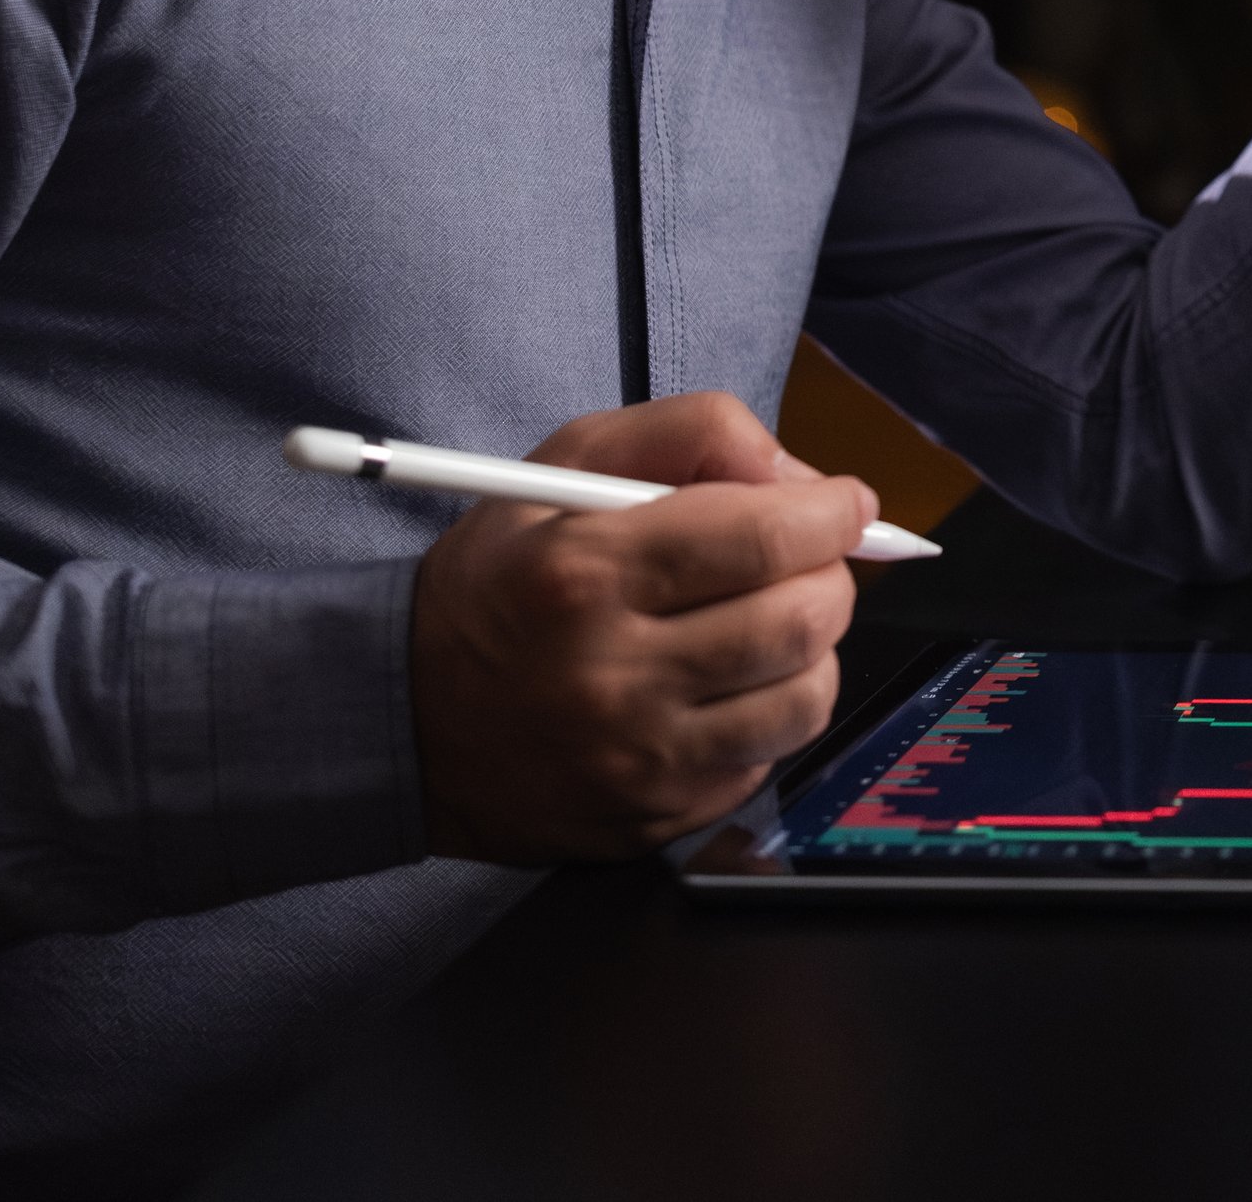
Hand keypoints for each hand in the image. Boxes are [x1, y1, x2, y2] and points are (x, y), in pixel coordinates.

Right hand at [410, 392, 881, 863]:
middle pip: (800, 620)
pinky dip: (770, 712)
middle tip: (807, 560)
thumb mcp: (565, 465)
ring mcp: (635, 760)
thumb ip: (688, 433)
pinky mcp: (651, 817)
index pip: (765, 539)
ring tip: (767, 621)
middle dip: (830, 575)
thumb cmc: (500, 578)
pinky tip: (724, 685)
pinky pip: (766, 760)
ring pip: (804, 697)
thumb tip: (799, 476)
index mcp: (585, 574)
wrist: (404, 717)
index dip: (833, 514)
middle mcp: (611, 675)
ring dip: (813, 647)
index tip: (847, 504)